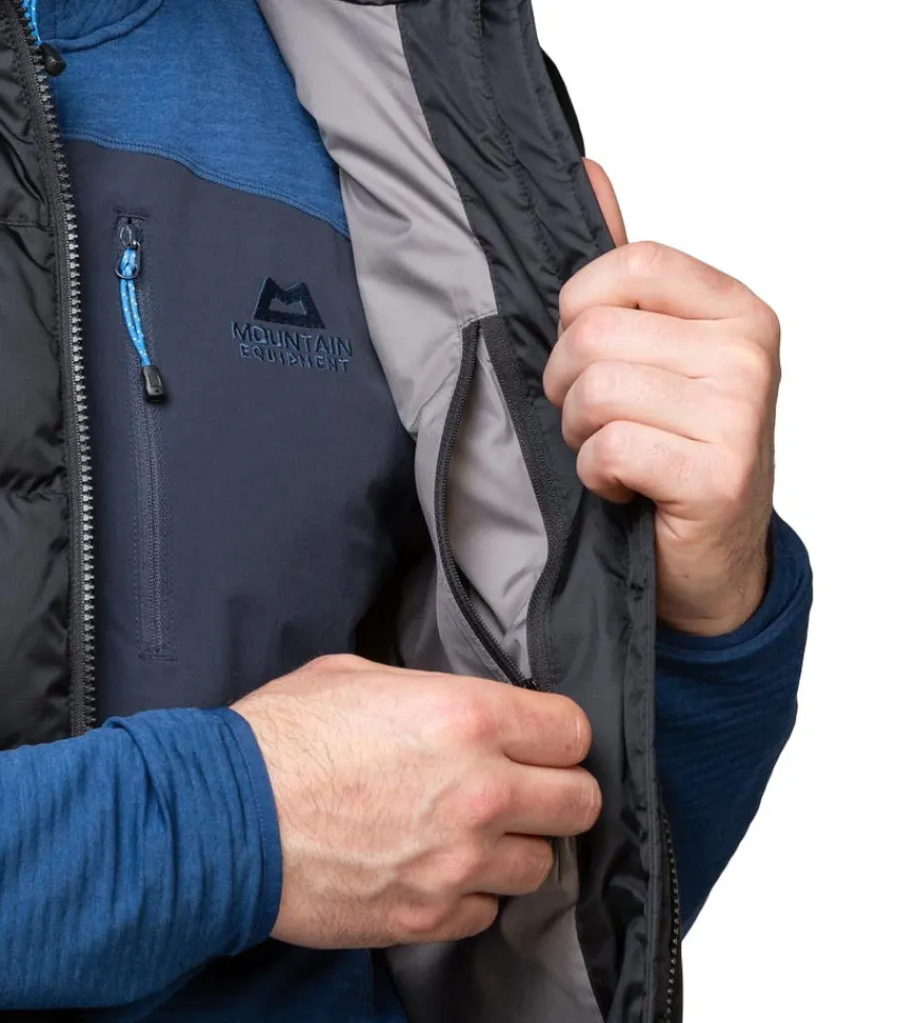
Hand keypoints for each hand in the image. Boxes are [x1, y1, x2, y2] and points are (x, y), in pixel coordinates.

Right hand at [233, 655, 601, 948]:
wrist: (222, 819)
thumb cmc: (278, 740)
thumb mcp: (354, 678)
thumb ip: (427, 695)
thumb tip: (454, 712)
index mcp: (466, 718)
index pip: (572, 732)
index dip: (556, 737)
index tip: (539, 745)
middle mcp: (480, 791)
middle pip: (579, 804)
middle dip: (557, 796)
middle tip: (524, 794)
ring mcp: (458, 863)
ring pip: (541, 866)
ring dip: (513, 851)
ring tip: (470, 839)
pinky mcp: (429, 918)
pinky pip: (487, 912)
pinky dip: (469, 896)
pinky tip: (432, 873)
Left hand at [543, 162, 778, 635]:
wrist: (710, 558)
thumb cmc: (673, 451)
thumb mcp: (653, 355)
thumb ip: (622, 274)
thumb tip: (586, 172)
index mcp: (732, 309)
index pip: (625, 264)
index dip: (577, 313)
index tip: (590, 355)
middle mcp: (746, 351)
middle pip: (592, 333)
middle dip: (567, 387)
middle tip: (597, 422)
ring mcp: (739, 412)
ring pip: (594, 390)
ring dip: (579, 434)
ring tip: (612, 454)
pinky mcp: (717, 473)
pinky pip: (607, 448)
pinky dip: (596, 475)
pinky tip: (623, 486)